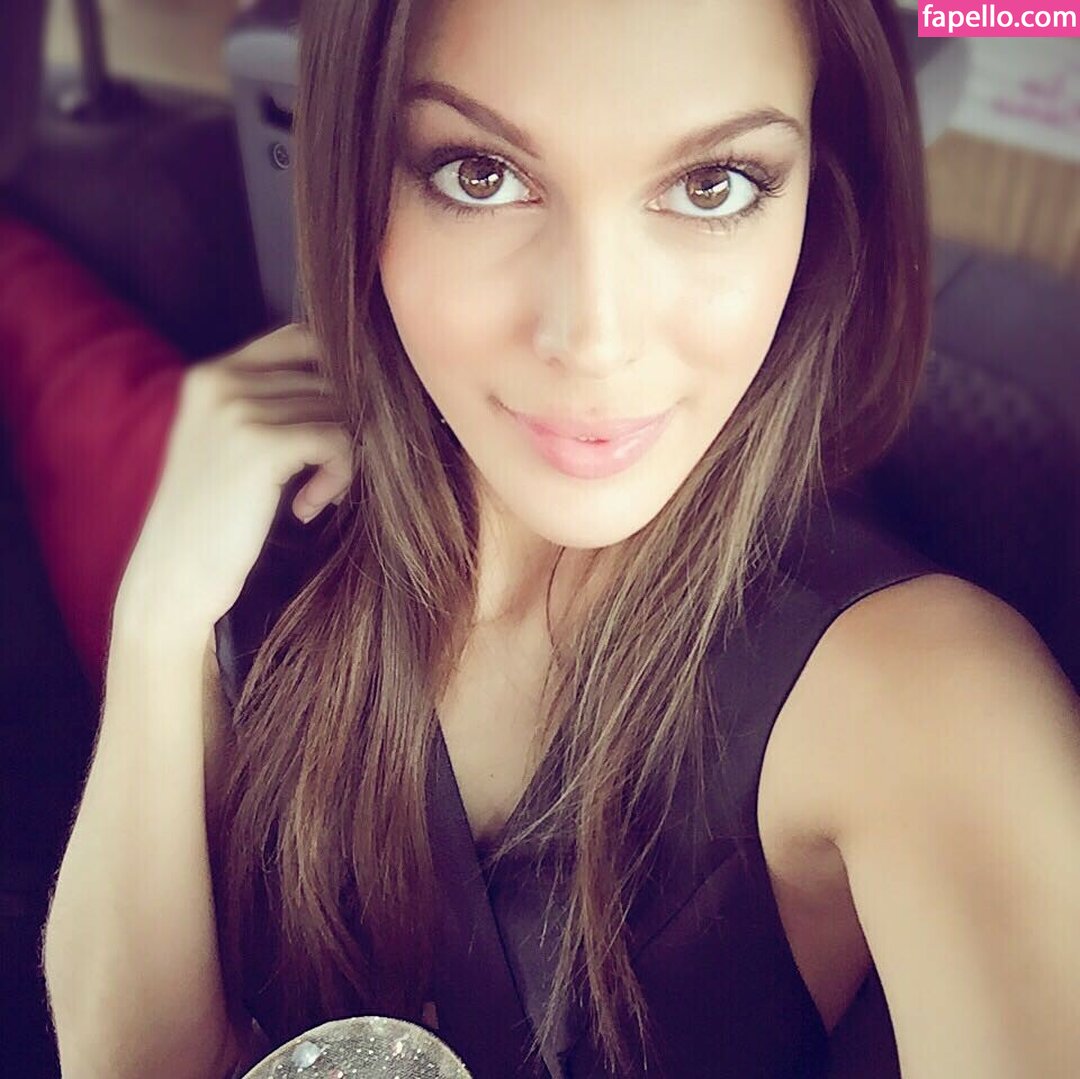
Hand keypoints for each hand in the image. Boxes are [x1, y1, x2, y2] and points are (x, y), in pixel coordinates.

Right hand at [115, 323, 352, 636]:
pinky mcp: (262, 446)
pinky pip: (338, 441)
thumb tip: (358, 385)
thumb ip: (273, 406)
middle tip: (331, 475)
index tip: (341, 423)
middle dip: (345, 425)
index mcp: (212, 375)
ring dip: (343, 456)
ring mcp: (239, 409)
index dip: (338, 375)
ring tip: (319, 494)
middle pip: (328, 377)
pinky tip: (308, 507)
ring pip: (338, 409)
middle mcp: (222, 380)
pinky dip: (339, 476)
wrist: (174, 576)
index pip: (301, 338)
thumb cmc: (212, 520)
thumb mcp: (229, 446)